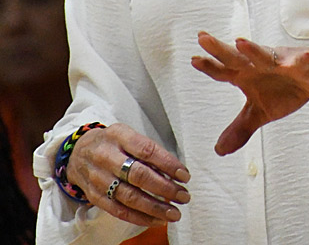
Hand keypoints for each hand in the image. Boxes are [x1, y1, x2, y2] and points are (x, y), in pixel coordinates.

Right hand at [66, 123, 190, 228]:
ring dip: (156, 208)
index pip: (147, 150)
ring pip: (130, 197)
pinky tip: (157, 220)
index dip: (167, 164)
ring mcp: (99, 178)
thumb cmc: (111, 143)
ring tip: (174, 212)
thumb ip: (146, 150)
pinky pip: (119, 211)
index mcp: (119, 136)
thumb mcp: (127, 134)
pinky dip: (140, 218)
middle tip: (183, 196)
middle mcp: (107, 157)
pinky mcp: (96, 196)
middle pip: (139, 176)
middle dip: (165, 188)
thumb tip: (172, 171)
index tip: (184, 175)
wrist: (78, 153)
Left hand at [191, 32, 308, 155]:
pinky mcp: (303, 65)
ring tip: (240, 43)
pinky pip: (302, 63)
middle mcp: (260, 65)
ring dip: (253, 50)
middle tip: (203, 38)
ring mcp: (281, 63)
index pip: (224, 71)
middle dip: (220, 49)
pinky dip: (301, 61)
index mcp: (248, 75)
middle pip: (237, 57)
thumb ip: (240, 128)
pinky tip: (302, 58)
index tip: (193, 59)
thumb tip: (219, 150)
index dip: (209, 66)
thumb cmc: (287, 88)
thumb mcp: (261, 112)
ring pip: (265, 55)